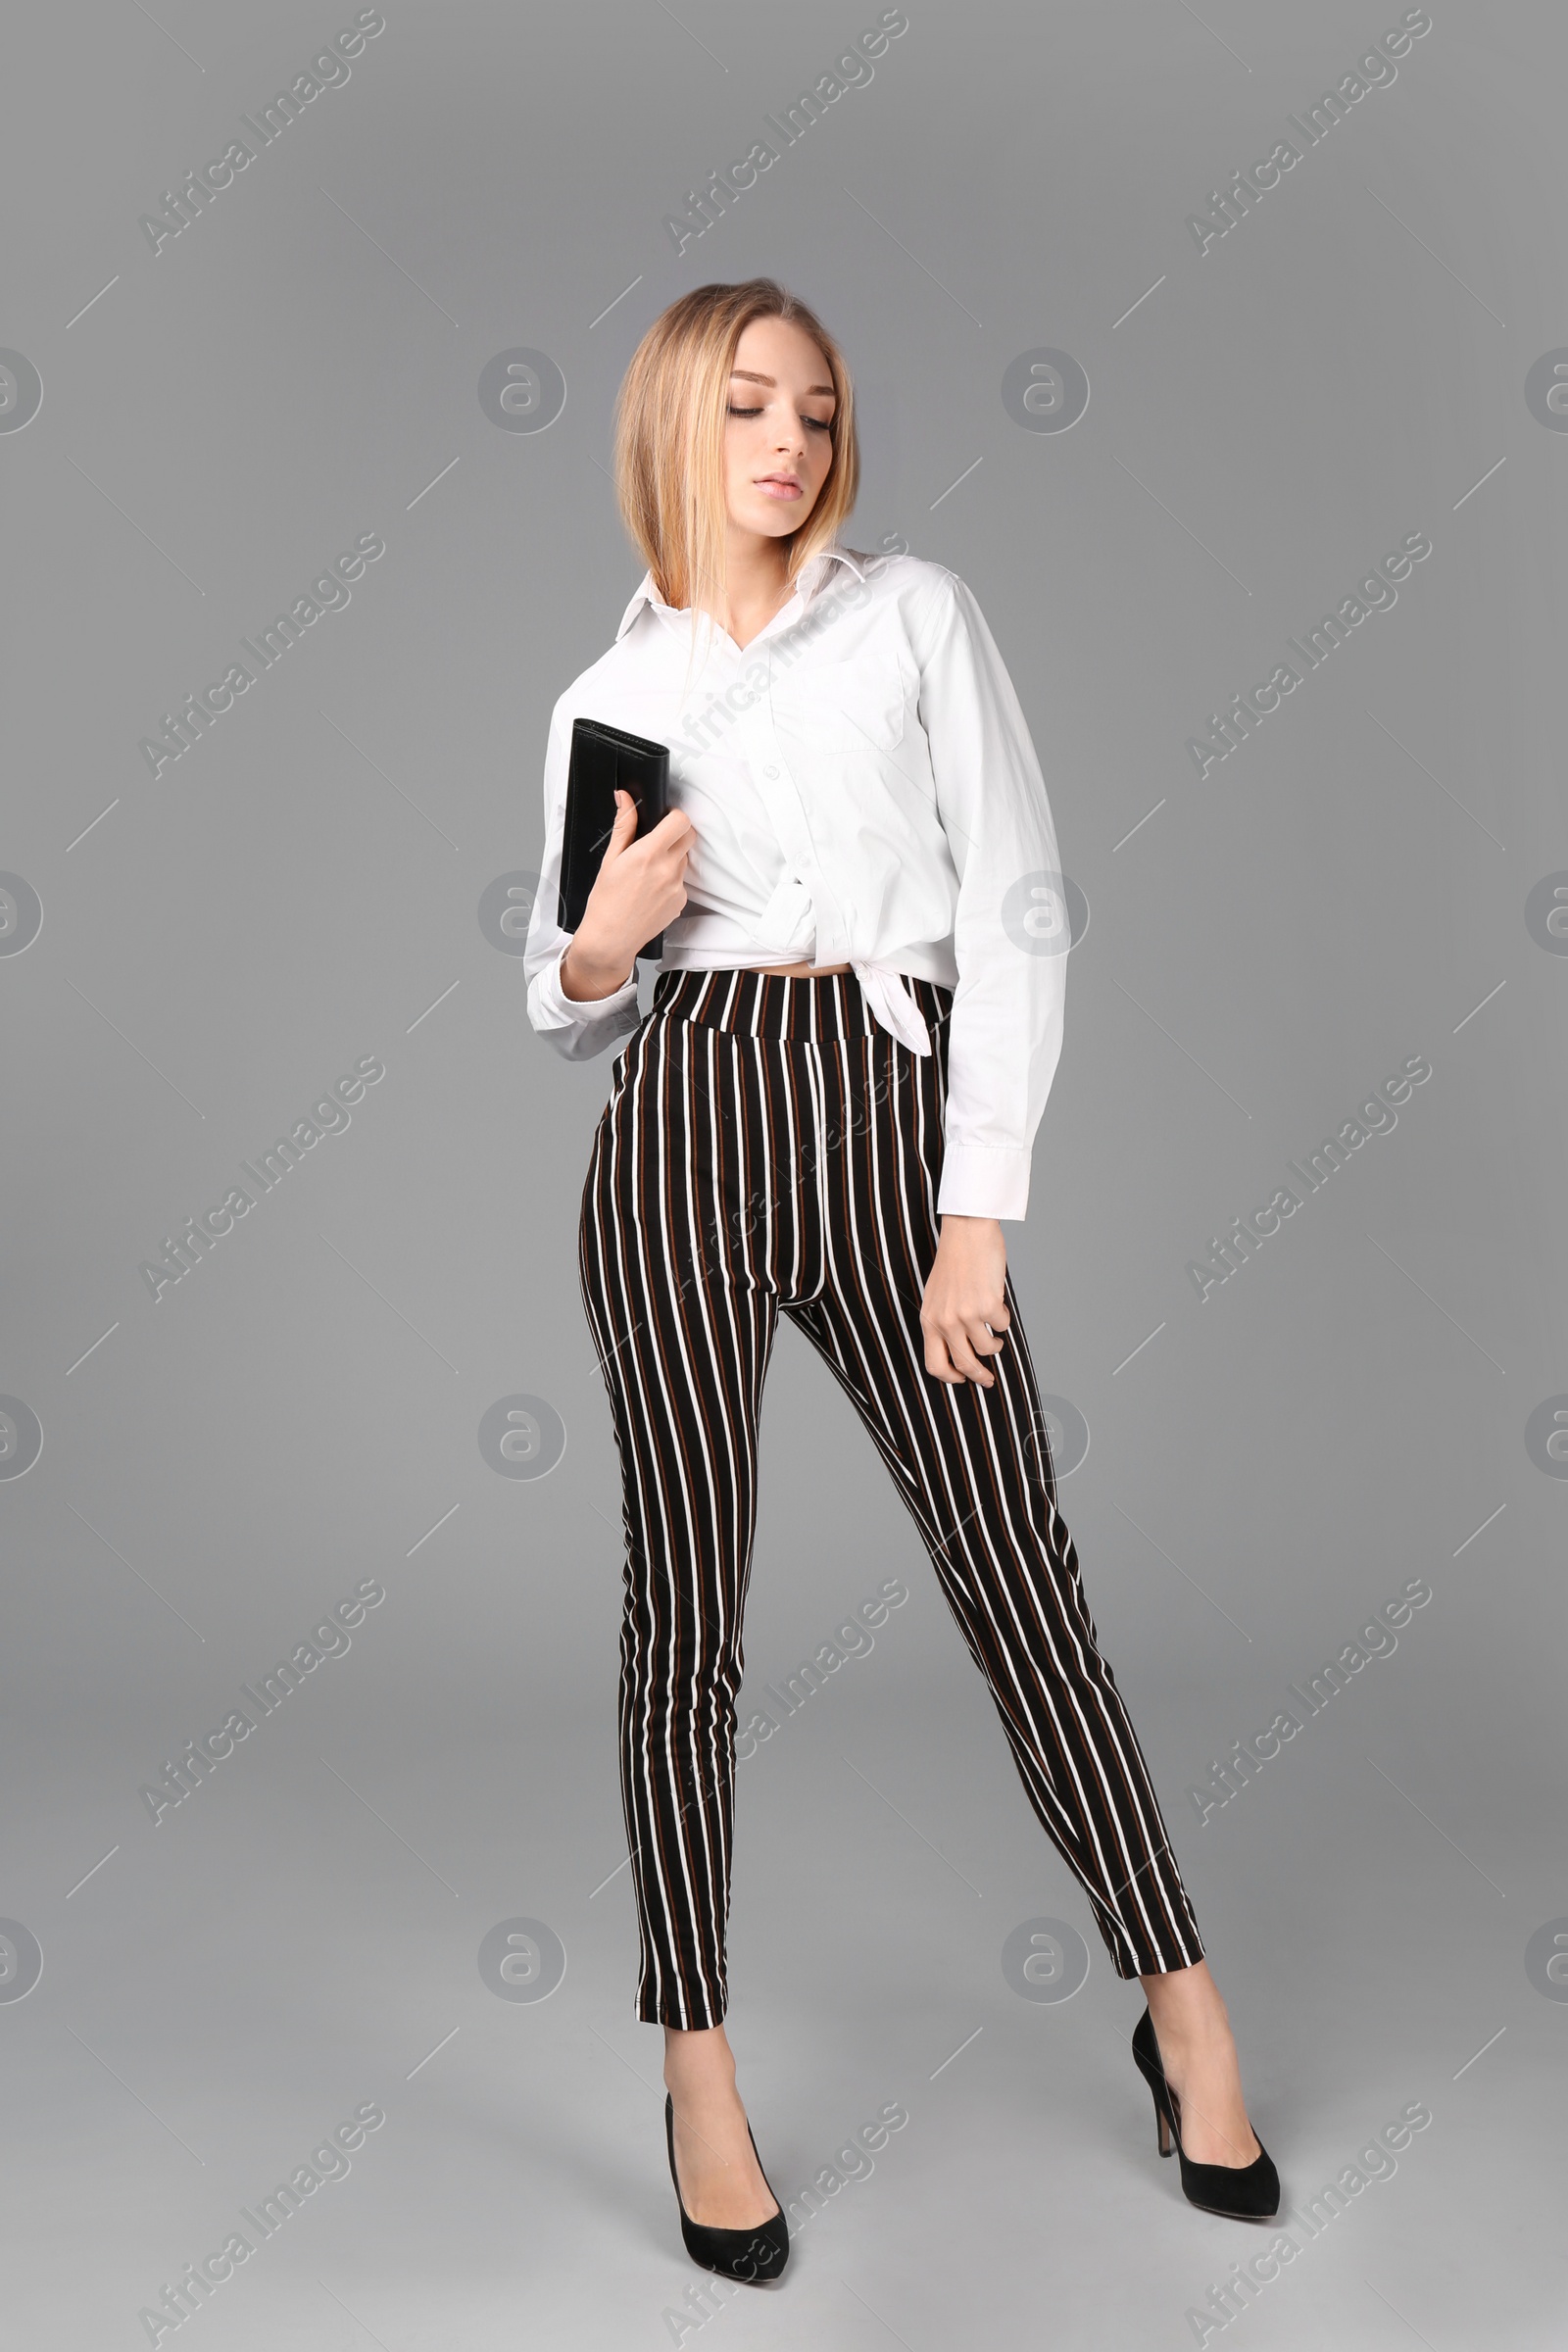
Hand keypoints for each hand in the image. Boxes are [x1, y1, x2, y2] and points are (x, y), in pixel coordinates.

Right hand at [560, 790, 693, 1001]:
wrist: (610, 939)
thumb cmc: (605, 901)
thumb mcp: (610, 859)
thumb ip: (624, 825)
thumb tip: (625, 797)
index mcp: (648, 854)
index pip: (680, 821)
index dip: (674, 815)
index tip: (664, 819)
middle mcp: (668, 870)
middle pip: (689, 836)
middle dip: (677, 833)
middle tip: (657, 840)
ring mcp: (677, 887)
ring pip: (684, 859)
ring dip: (672, 857)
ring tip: (648, 871)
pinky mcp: (681, 902)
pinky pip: (682, 881)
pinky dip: (671, 880)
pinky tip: (651, 890)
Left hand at [919, 1216, 1009, 1385]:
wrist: (966, 1233)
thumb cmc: (954, 1262)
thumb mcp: (936, 1296)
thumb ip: (942, 1322)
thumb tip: (957, 1348)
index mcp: (928, 1320)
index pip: (934, 1364)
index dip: (950, 1378)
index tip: (961, 1380)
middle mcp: (945, 1322)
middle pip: (963, 1364)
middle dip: (979, 1376)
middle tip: (988, 1379)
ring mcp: (966, 1315)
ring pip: (988, 1348)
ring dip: (995, 1344)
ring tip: (994, 1332)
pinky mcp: (987, 1306)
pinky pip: (1002, 1326)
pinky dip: (1003, 1319)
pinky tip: (997, 1304)